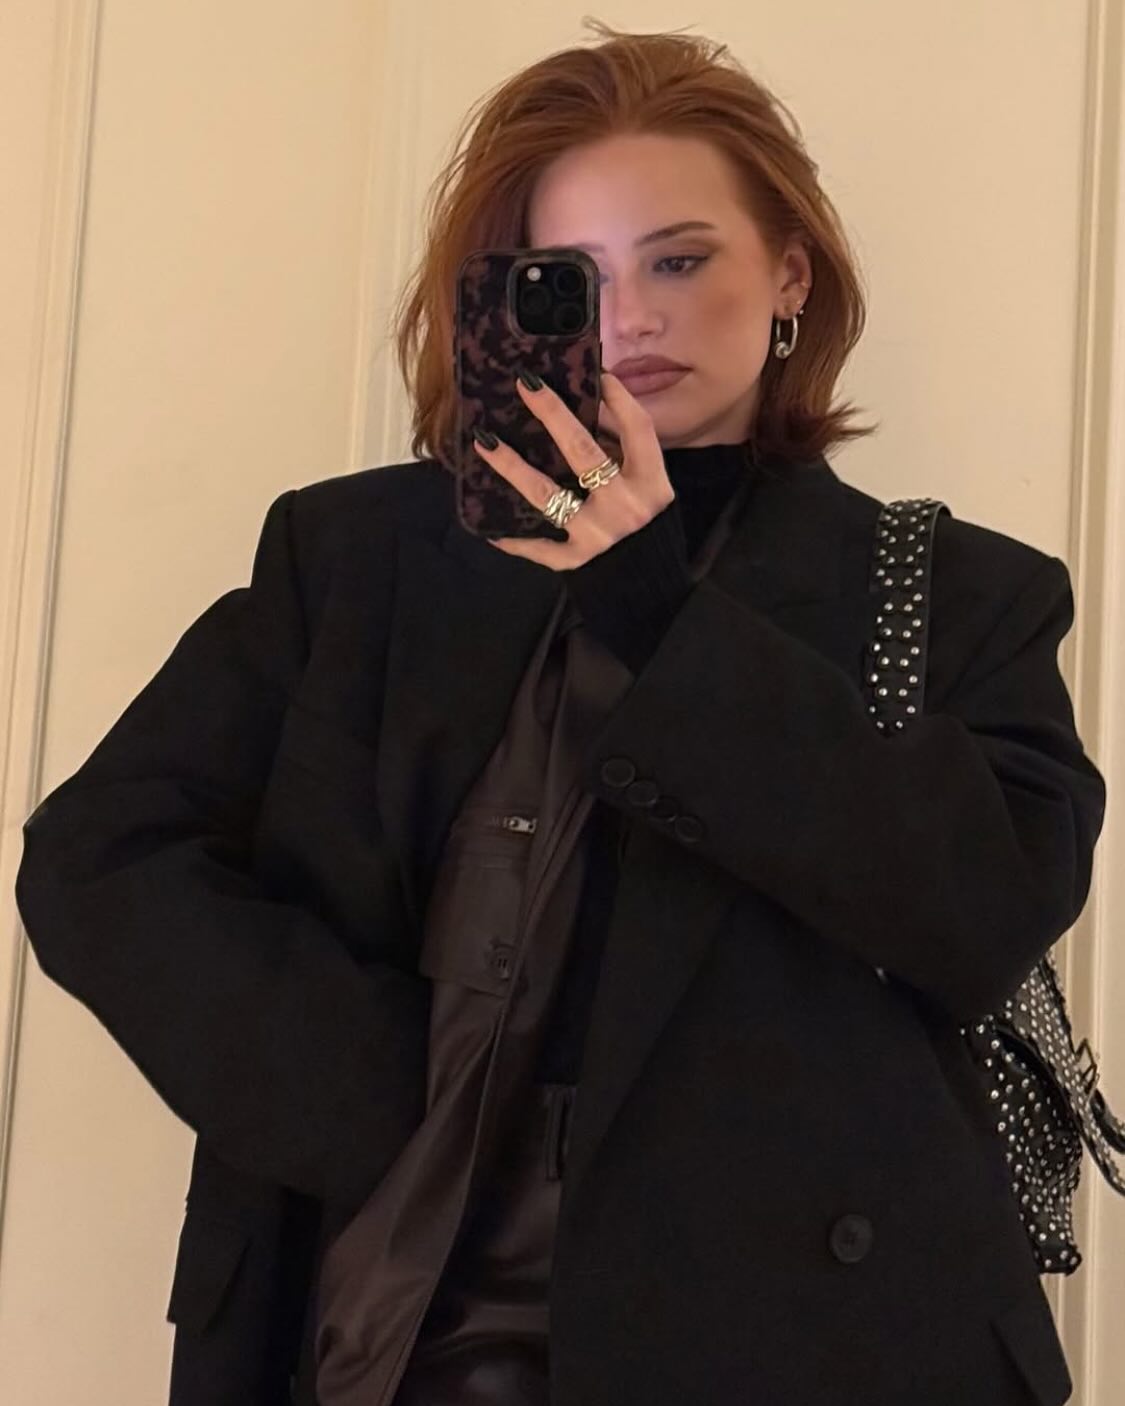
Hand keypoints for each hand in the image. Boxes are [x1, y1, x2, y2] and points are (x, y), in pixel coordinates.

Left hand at [474, 371, 673, 570]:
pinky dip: (513, 538)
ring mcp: (597, 535)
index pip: (637, 429)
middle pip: (583, 451)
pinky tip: (487, 526)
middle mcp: (625, 506)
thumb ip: (622, 446)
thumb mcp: (647, 481)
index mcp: (651, 481)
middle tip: (524, 385)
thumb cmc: (642, 518)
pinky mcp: (576, 561)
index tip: (594, 370)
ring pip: (547, 495)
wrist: (646, 580)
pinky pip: (538, 546)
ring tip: (484, 442)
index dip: (617, 397)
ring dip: (512, 466)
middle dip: (552, 415)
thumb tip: (589, 400)